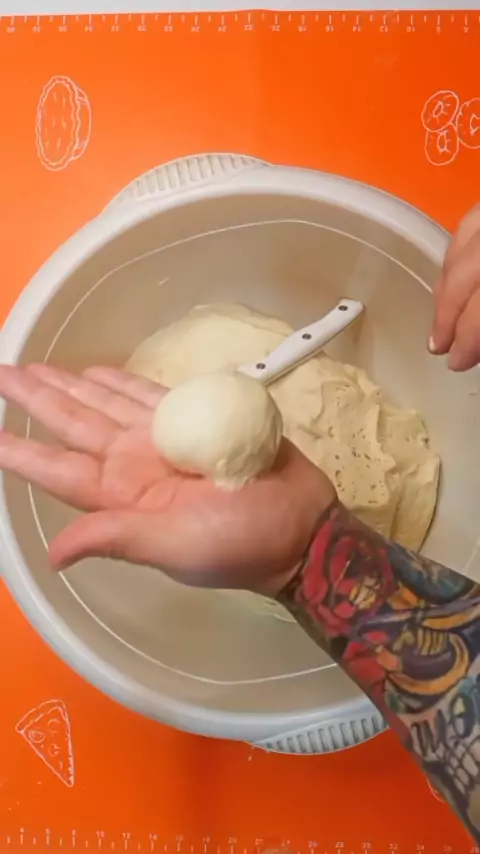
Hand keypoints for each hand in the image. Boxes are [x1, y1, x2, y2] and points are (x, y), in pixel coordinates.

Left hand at [0, 364, 334, 595]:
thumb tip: (53, 555)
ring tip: (38, 369)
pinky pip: (151, 397)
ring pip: (106, 405)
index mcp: (123, 497)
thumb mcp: (176, 546)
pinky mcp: (196, 423)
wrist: (302, 527)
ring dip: (73, 386)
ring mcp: (163, 443)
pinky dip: (124, 383)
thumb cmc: (241, 543)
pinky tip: (99, 372)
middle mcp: (134, 467)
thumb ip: (117, 538)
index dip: (20, 452)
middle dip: (39, 400)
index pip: (59, 470)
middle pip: (76, 425)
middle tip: (4, 373)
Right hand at [430, 203, 479, 370]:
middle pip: (461, 276)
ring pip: (460, 248)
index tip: (457, 361)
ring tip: (442, 313)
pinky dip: (458, 251)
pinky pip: (470, 224)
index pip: (478, 308)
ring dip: (446, 285)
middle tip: (439, 345)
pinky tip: (456, 267)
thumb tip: (475, 339)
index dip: (467, 338)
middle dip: (447, 315)